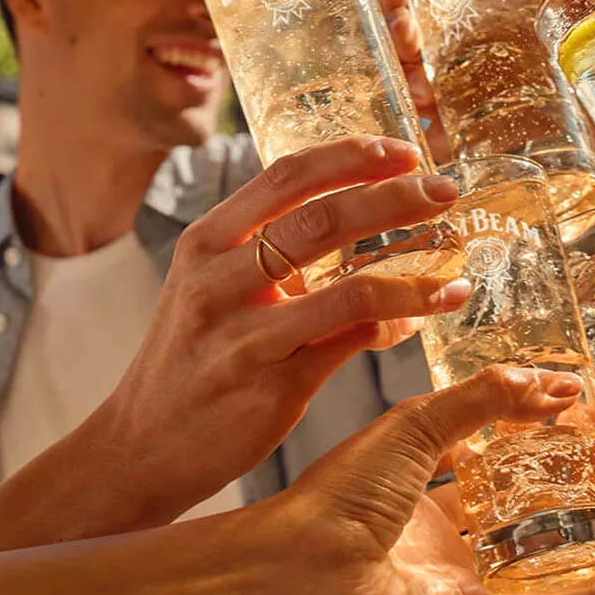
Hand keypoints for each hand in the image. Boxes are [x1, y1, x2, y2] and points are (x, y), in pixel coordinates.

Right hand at [98, 135, 473, 525]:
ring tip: (455, 273)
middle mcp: (219, 281)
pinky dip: (395, 326)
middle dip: (394, 199)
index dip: (350, 156)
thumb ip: (270, 250)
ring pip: (348, 292)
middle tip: (444, 190)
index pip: (286, 176)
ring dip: (413, 278)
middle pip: (322, 220)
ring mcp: (244, 337)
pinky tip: (422, 317)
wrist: (140, 445)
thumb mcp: (210, 287)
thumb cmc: (190, 358)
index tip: (403, 149)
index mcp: (205, 242)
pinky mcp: (270, 388)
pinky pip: (351, 347)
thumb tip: (359, 214)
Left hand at [248, 365, 594, 594]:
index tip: (565, 394)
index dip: (518, 418)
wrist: (302, 570)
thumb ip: (475, 402)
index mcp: (404, 481)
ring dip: (583, 535)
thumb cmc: (332, 497)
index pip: (474, 443)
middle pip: (505, 504)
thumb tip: (534, 378)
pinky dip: (593, 590)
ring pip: (533, 558)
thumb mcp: (410, 429)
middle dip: (553, 477)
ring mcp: (452, 575)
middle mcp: (429, 531)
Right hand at [375, 0, 589, 166]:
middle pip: (410, 51)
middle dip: (395, 30)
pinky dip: (415, 138)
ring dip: (405, 77)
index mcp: (480, 46)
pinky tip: (422, 125)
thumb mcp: (588, 41)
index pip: (428, 14)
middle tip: (404, 25)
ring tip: (415, 74)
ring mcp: (460, 124)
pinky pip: (430, 152)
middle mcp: (460, 82)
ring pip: (413, 93)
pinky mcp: (470, 165)